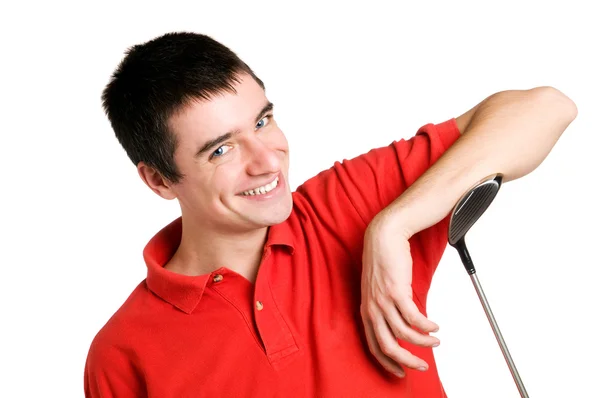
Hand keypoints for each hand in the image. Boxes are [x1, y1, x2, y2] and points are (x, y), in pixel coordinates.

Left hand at [360, 216, 440, 377]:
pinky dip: (427, 327)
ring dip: (423, 342)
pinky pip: (414, 318)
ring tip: (435, 341)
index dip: (388, 362)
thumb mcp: (378, 289)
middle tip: (422, 367)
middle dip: (407, 361)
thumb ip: (386, 308)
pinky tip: (435, 327)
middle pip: (388, 346)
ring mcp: (382, 301)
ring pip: (404, 334)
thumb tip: (402, 328)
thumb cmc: (383, 260)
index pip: (374, 345)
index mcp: (365, 310)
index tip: (402, 371)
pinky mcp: (396, 291)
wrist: (384, 237)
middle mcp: (371, 309)